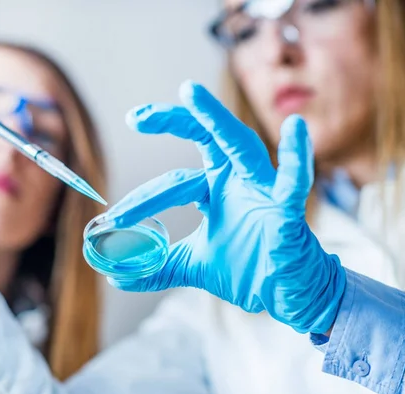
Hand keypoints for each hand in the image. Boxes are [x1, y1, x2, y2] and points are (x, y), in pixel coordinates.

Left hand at [105, 81, 345, 333]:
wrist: (286, 290)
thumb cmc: (247, 267)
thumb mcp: (193, 265)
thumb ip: (157, 266)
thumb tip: (116, 276)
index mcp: (214, 188)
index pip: (172, 182)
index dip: (141, 199)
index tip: (109, 221)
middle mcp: (236, 178)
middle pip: (203, 138)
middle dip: (170, 121)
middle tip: (135, 117)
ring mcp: (262, 187)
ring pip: (239, 143)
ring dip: (215, 118)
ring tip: (189, 91)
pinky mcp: (287, 206)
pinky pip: (293, 179)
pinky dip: (295, 156)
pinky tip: (294, 127)